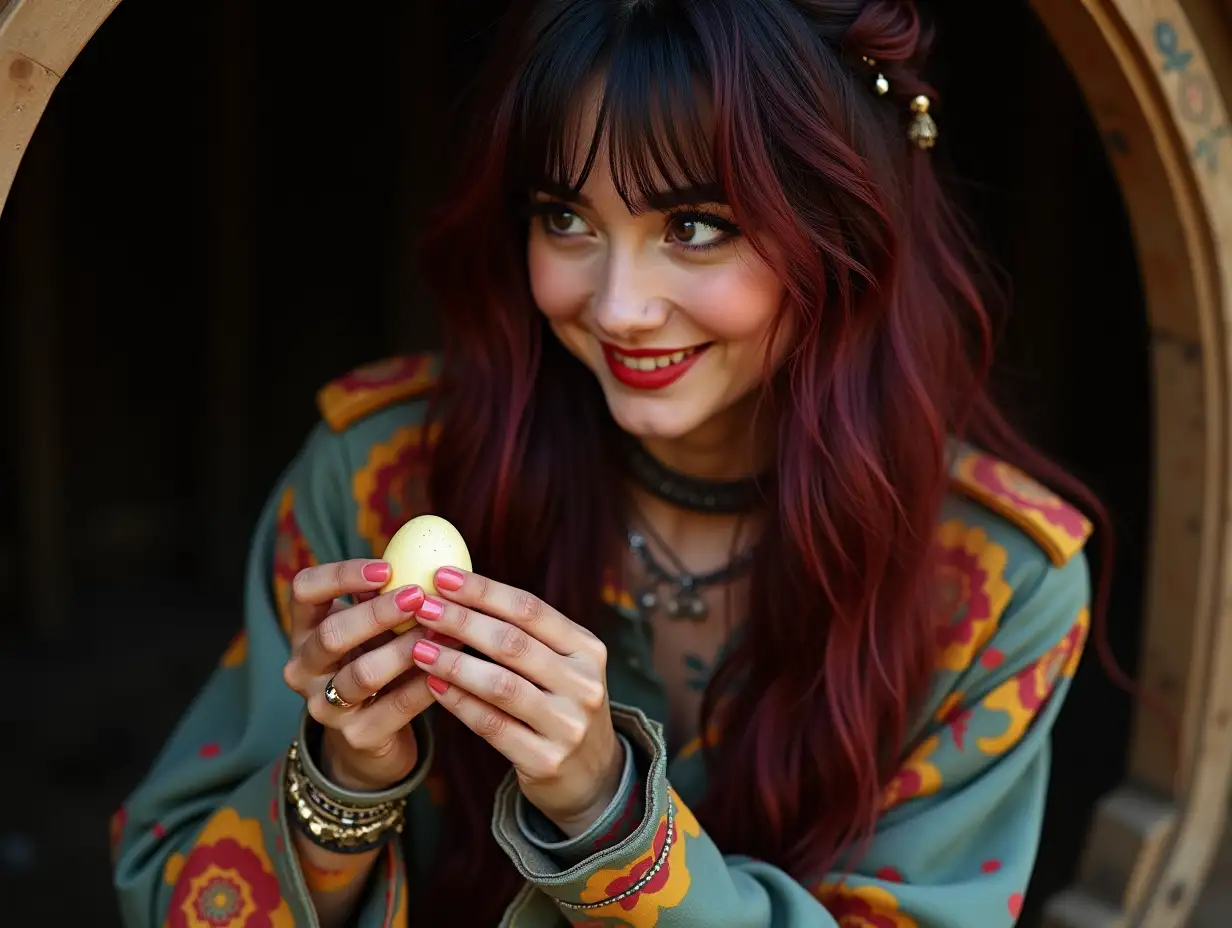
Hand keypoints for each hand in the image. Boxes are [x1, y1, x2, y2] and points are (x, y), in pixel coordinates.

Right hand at [281, 559, 457, 791]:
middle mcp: (303, 668)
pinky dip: (426, 683)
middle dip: (377, 613)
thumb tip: (425, 558)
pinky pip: (396, 706)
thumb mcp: (374, 628)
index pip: (304, 590)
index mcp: (304, 629)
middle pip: (331, 634)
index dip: (341, 575)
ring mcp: (325, 706)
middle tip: (419, 596)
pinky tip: (451, 666)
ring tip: (443, 631)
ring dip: (406, 649)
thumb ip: (386, 597)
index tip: (386, 567)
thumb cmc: (376, 661)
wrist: (370, 738)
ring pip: (362, 674)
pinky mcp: (357, 736)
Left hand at [408, 567, 622, 836]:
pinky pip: (492, 725)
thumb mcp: (562, 665)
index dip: (483, 591)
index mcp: (588, 649)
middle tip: (422, 607)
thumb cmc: (561, 704)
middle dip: (462, 621)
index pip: (530, 609)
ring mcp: (567, 724)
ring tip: (418, 647)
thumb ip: (523, 634)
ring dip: (454, 662)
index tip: (441, 576)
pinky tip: (433, 687)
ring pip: (501, 685)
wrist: (592, 775)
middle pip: (513, 643)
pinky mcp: (546, 760)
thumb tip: (457, 591)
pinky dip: (460, 703)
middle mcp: (584, 684)